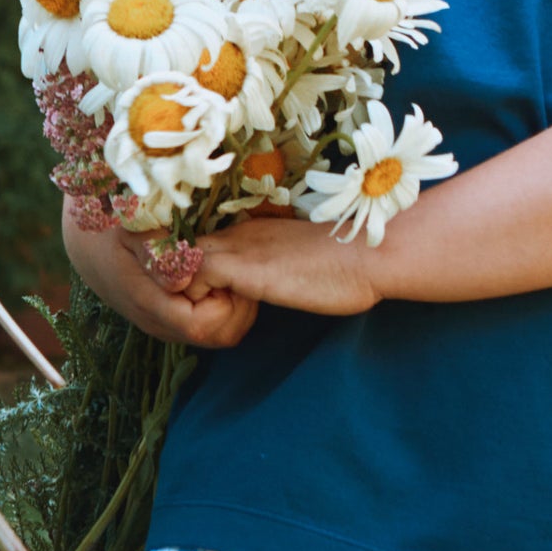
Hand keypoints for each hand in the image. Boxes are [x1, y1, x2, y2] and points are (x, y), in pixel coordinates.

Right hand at [62, 203, 256, 348]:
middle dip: (239, 303)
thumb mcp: (128, 227)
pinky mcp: (175, 320)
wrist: (87, 242)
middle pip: (221, 335)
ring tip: (228, 270)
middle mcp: (162, 324)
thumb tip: (182, 281)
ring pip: (223, 333)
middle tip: (234, 266)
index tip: (224, 266)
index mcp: (150, 304)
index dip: (225, 298)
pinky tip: (220, 275)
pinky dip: (228, 303)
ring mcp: (169, 326)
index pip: (204, 325)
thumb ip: (154, 251)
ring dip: (237, 304)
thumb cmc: (111, 228)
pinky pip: (215, 325)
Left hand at [195, 207, 383, 316]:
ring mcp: (239, 247)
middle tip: (202, 314)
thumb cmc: (352, 264)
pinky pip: (190, 278)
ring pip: (178, 264)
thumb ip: (277, 269)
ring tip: (214, 318)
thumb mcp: (302, 264)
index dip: (196, 277)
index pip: (200, 251)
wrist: (373, 254)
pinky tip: (226, 315)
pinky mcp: (243, 266)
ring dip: (186, 295)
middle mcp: (238, 234)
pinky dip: (196, 300)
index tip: (212, 302)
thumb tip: (276, 284)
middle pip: (181, 255)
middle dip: (181, 286)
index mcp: (252, 232)